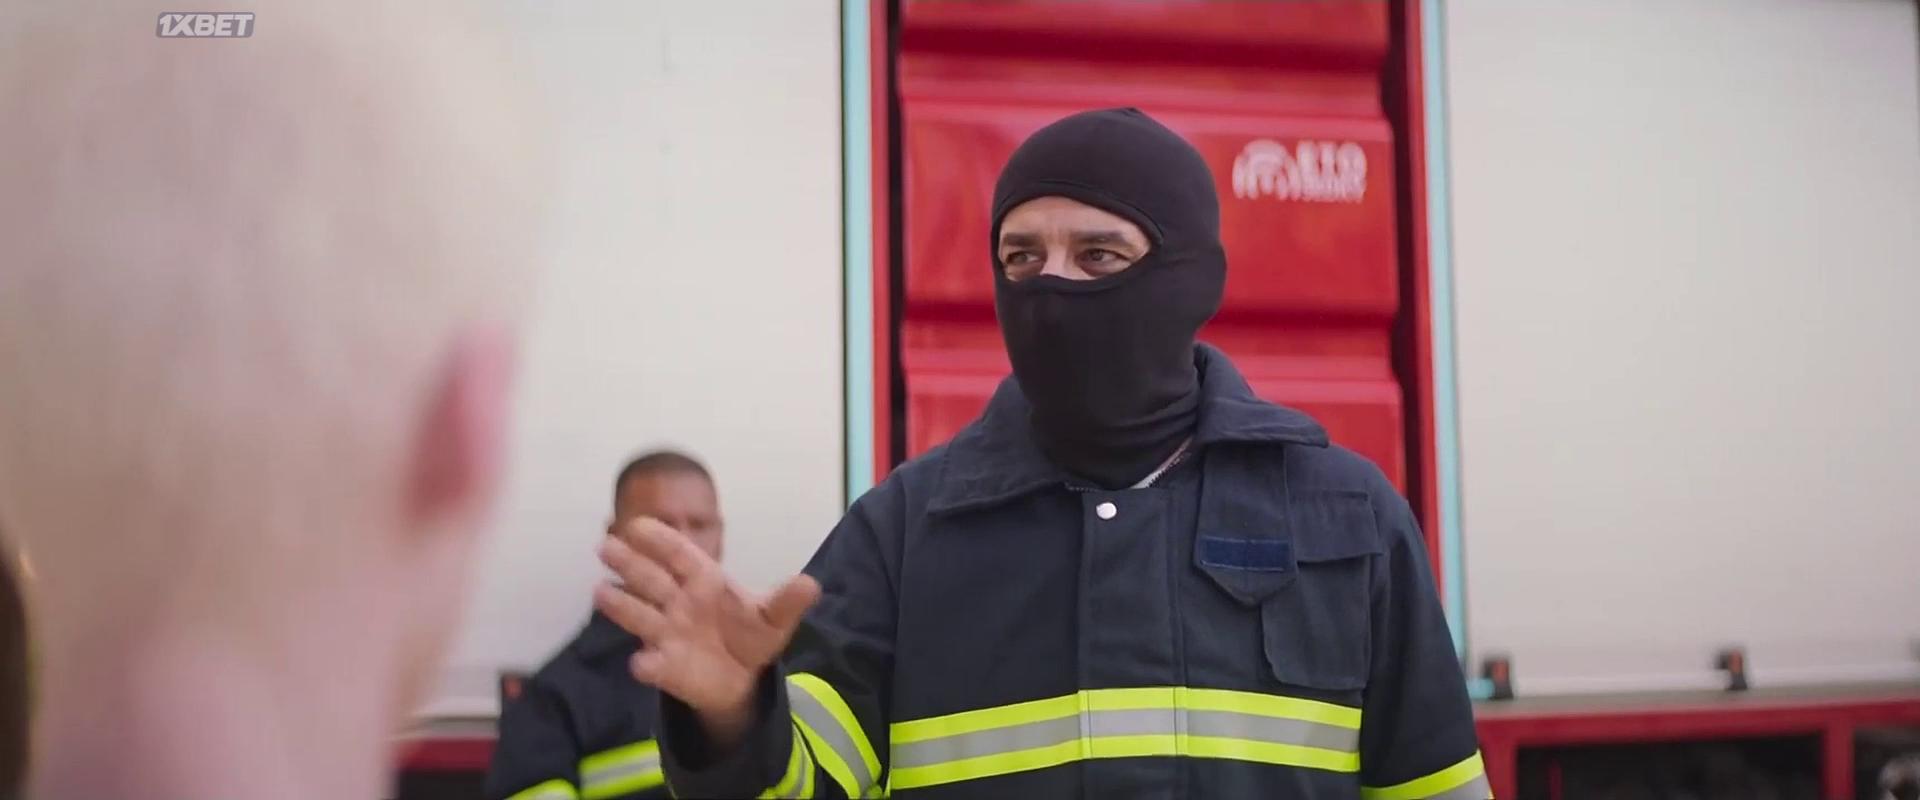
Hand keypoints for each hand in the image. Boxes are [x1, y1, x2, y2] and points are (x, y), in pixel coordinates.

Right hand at [594, 516, 819, 747]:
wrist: (742, 678)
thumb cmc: (750, 634)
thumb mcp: (774, 618)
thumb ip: (787, 602)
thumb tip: (811, 584)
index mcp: (704, 581)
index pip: (679, 554)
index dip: (660, 539)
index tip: (637, 525)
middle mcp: (678, 602)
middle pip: (650, 579)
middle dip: (629, 563)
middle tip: (604, 545)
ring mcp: (668, 633)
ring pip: (640, 616)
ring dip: (621, 605)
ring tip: (600, 593)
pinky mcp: (666, 667)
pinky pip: (652, 664)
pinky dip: (647, 664)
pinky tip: (641, 663)